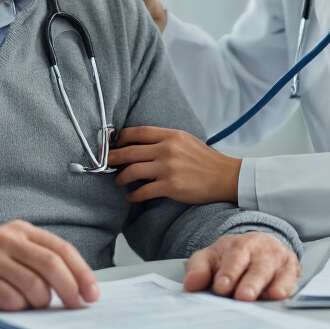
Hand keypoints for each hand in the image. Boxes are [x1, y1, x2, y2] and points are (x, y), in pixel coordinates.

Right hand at [0, 220, 99, 310]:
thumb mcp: (11, 249)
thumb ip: (39, 260)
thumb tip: (76, 286)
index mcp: (23, 231)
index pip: (62, 250)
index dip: (82, 273)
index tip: (92, 294)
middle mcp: (8, 239)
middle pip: (52, 265)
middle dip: (70, 289)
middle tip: (76, 306)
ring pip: (33, 284)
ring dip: (41, 302)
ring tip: (35, 306)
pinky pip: (10, 298)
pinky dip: (18, 308)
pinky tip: (13, 306)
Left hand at [110, 126, 241, 204]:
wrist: (225, 176)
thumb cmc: (205, 159)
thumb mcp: (185, 140)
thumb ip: (164, 140)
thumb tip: (140, 145)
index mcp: (170, 135)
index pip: (137, 132)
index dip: (120, 137)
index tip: (111, 143)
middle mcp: (167, 149)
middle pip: (129, 151)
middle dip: (112, 158)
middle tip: (104, 163)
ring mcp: (168, 168)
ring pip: (132, 171)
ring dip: (120, 177)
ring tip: (118, 181)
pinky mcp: (170, 186)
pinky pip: (143, 191)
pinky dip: (133, 195)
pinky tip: (130, 196)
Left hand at [184, 232, 300, 300]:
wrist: (257, 245)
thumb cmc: (230, 257)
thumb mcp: (210, 258)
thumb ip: (199, 270)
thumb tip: (190, 285)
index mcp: (238, 245)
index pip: (234, 257)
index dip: (228, 272)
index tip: (221, 287)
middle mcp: (260, 250)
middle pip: (257, 265)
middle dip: (251, 281)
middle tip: (243, 296)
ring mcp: (277, 258)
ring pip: (275, 271)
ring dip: (271, 285)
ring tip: (268, 296)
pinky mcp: (291, 269)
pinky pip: (291, 277)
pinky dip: (287, 286)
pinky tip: (281, 294)